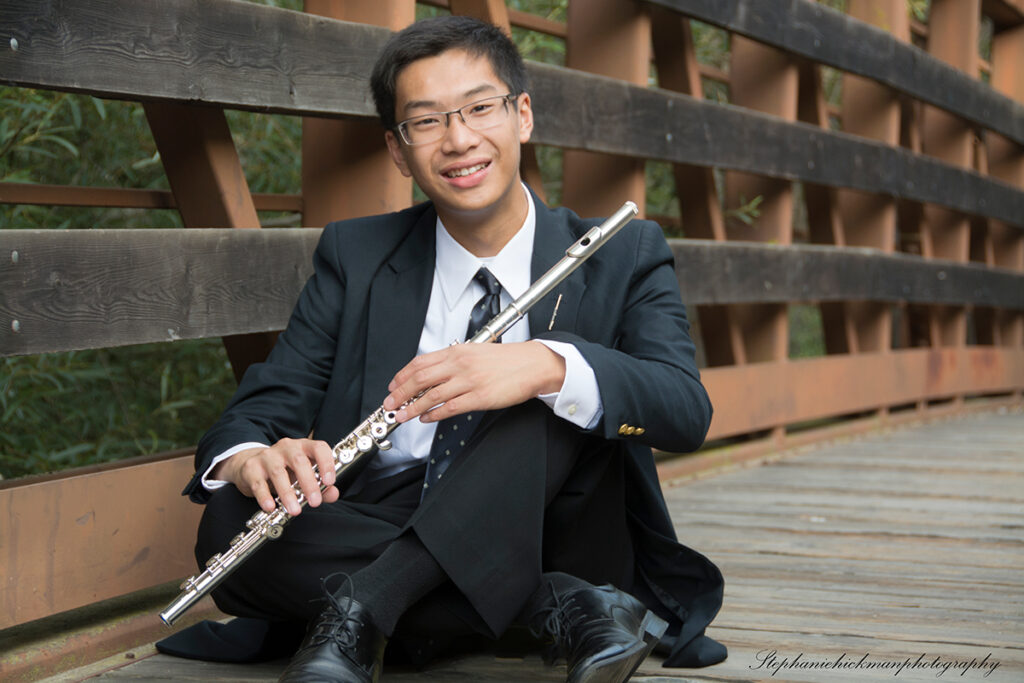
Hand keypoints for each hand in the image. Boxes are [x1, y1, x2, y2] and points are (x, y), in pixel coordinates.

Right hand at [211, 438, 339, 515]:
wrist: (251, 465)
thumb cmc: (285, 471)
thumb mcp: (303, 476)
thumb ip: (321, 485)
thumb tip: (333, 494)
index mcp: (304, 446)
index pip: (319, 447)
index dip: (326, 463)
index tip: (329, 482)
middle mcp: (286, 447)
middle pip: (299, 461)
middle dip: (309, 483)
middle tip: (315, 502)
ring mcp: (267, 456)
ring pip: (278, 472)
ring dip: (288, 493)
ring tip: (295, 510)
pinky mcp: (251, 467)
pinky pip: (258, 483)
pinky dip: (265, 496)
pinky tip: (271, 507)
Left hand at [382, 341, 565, 423]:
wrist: (533, 364)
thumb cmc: (508, 360)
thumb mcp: (476, 352)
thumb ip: (454, 361)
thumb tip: (433, 373)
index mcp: (458, 351)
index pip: (420, 363)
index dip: (402, 376)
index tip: (392, 386)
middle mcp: (460, 364)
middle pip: (420, 378)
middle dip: (400, 393)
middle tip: (390, 404)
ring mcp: (469, 381)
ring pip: (431, 395)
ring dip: (412, 407)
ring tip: (402, 416)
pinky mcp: (480, 397)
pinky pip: (450, 407)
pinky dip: (434, 414)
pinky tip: (426, 418)